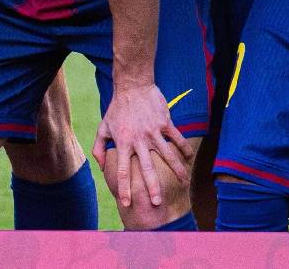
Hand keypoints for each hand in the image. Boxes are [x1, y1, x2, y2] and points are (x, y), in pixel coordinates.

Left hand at [94, 81, 189, 208]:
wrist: (133, 85)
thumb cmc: (117, 108)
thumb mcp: (103, 127)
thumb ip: (99, 148)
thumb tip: (101, 167)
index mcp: (123, 143)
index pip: (122, 170)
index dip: (124, 188)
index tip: (127, 203)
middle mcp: (139, 140)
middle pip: (147, 168)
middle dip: (152, 187)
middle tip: (157, 203)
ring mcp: (153, 131)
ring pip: (168, 155)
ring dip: (176, 170)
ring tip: (183, 182)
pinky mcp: (165, 122)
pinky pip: (177, 138)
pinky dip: (185, 149)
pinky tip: (190, 158)